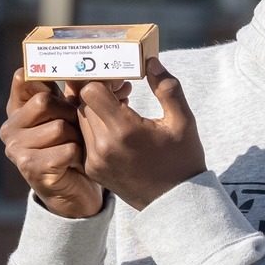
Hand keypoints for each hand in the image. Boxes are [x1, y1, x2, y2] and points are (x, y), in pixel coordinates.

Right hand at [0, 69, 124, 218]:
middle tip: (77, 127)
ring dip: (77, 137)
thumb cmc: (73, 147)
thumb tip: (115, 79)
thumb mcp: (72, 115)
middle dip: (70, 113)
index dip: (47, 77)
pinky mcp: (30, 167)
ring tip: (77, 148)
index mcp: (16, 109)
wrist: (74, 192)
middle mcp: (10, 127)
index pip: (23, 78)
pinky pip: (66, 149)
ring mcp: (16, 148)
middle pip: (44, 101)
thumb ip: (78, 93)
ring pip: (58, 127)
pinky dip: (78, 155)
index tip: (67, 79)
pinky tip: (75, 163)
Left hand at [72, 58, 206, 210]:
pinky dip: (95, 127)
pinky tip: (117, 128)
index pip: (91, 91)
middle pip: (83, 103)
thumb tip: (151, 61)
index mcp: (124, 131)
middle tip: (122, 90)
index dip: (104, 80)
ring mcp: (95, 159)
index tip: (122, 81)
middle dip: (100, 92)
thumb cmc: (182, 160)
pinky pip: (84, 137)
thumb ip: (167, 88)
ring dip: (96, 109)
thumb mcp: (183, 121)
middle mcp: (103, 146)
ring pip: (81, 119)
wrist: (175, 203)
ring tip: (121, 108)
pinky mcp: (92, 169)